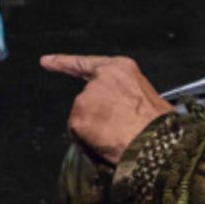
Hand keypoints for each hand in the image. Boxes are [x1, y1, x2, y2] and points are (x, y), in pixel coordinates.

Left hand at [41, 54, 172, 164]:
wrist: (157, 143)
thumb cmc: (158, 125)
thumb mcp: (146, 96)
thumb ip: (124, 95)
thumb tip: (117, 111)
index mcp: (121, 69)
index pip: (86, 63)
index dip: (63, 62)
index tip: (46, 61)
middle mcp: (100, 78)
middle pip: (87, 99)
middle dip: (95, 115)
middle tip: (118, 129)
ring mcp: (87, 96)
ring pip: (82, 118)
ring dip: (93, 130)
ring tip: (119, 136)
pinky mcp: (78, 116)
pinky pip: (78, 134)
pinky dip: (88, 142)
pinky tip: (106, 143)